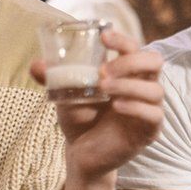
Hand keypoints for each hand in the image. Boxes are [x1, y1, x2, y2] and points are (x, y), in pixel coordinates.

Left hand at [30, 29, 164, 179]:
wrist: (81, 153)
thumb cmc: (79, 117)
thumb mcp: (64, 95)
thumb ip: (53, 79)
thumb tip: (35, 65)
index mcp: (126, 72)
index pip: (134, 47)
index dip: (122, 39)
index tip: (103, 36)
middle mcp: (142, 86)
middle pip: (154, 61)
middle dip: (130, 61)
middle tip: (103, 71)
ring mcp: (149, 108)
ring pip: (155, 89)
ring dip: (128, 85)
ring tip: (103, 88)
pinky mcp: (149, 131)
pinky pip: (154, 115)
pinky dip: (136, 107)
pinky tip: (116, 106)